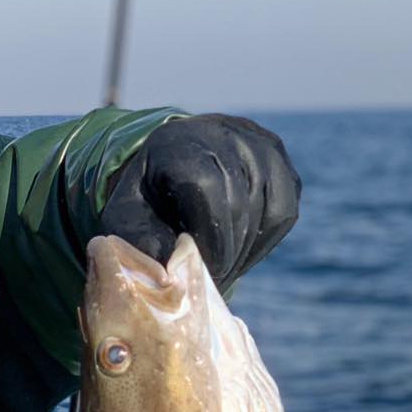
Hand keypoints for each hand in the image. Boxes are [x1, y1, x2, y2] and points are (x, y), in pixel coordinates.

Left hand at [100, 114, 300, 289]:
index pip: (209, 188)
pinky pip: (283, 213)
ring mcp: (260, 145)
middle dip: (227, 252)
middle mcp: (226, 133)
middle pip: (241, 204)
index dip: (209, 237)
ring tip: (222, 267)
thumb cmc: (147, 198)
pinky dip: (263, 242)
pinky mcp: (281, 163)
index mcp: (180, 142)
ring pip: (268, 211)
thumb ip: (143, 242)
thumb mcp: (128, 218)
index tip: (201, 268)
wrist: (171, 165)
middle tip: (211, 278)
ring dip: (245, 251)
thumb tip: (172, 274)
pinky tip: (238, 252)